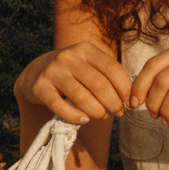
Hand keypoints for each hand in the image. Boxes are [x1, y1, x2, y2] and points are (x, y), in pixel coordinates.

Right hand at [14, 42, 132, 124]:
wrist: (36, 72)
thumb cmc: (73, 72)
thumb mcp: (89, 65)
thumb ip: (109, 76)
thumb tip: (131, 98)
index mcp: (85, 49)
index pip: (112, 68)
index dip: (126, 88)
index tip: (131, 103)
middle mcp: (68, 57)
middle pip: (99, 85)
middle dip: (113, 103)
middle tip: (117, 112)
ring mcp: (53, 72)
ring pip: (82, 97)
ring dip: (97, 111)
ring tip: (102, 116)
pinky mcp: (40, 88)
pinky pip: (60, 107)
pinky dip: (75, 117)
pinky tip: (84, 120)